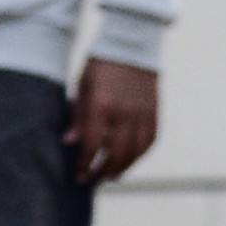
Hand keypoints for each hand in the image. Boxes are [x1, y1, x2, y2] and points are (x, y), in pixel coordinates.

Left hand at [67, 58, 158, 184]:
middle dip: (103, 171)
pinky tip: (130, 160)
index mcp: (101, 104)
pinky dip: (139, 155)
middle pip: (115, 154)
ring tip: (112, 176)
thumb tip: (71, 142)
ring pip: (134, 152)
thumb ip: (78, 115)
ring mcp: (142, 114)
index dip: (86, 164)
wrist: (132, 45)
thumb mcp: (82, 86)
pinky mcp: (154, 113)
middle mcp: (123, 112)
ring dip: (123, 168)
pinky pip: (149, 142)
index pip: (93, 145)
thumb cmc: (102, 65)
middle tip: (94, 180)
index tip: (80, 175)